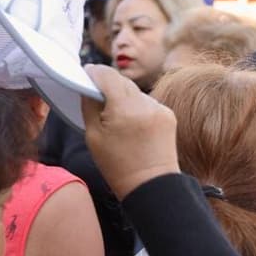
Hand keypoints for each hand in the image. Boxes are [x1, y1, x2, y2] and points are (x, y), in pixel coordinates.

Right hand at [80, 64, 179, 199]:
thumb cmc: (116, 164)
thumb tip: (89, 88)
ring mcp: (159, 108)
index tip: (86, 72)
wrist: (151, 183)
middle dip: (108, 83)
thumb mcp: (93, 136)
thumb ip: (90, 106)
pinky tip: (131, 122)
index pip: (107, 76)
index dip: (94, 72)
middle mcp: (144, 104)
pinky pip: (147, 102)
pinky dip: (136, 106)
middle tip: (95, 90)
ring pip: (134, 91)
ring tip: (113, 113)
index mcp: (123, 109)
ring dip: (123, 95)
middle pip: (122, 81)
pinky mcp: (168, 114)